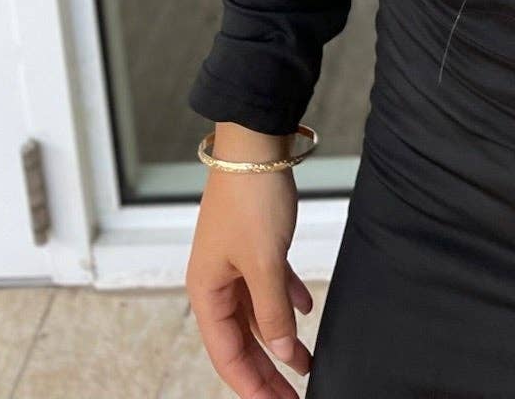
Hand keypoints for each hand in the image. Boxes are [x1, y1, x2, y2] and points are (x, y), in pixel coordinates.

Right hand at [185, 133, 314, 395]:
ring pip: (257, 314)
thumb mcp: (264, 260)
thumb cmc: (250, 196)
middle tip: (293, 395)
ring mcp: (235, 261)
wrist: (256, 142)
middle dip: (267, 370)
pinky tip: (307, 310)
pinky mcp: (254, 242)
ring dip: (280, 338)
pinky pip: (269, 283)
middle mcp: (216, 281)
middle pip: (241, 339)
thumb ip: (271, 310)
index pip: (227, 354)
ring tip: (306, 362)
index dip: (252, 385)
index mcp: (207, 290)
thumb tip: (281, 350)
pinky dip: (286, 299)